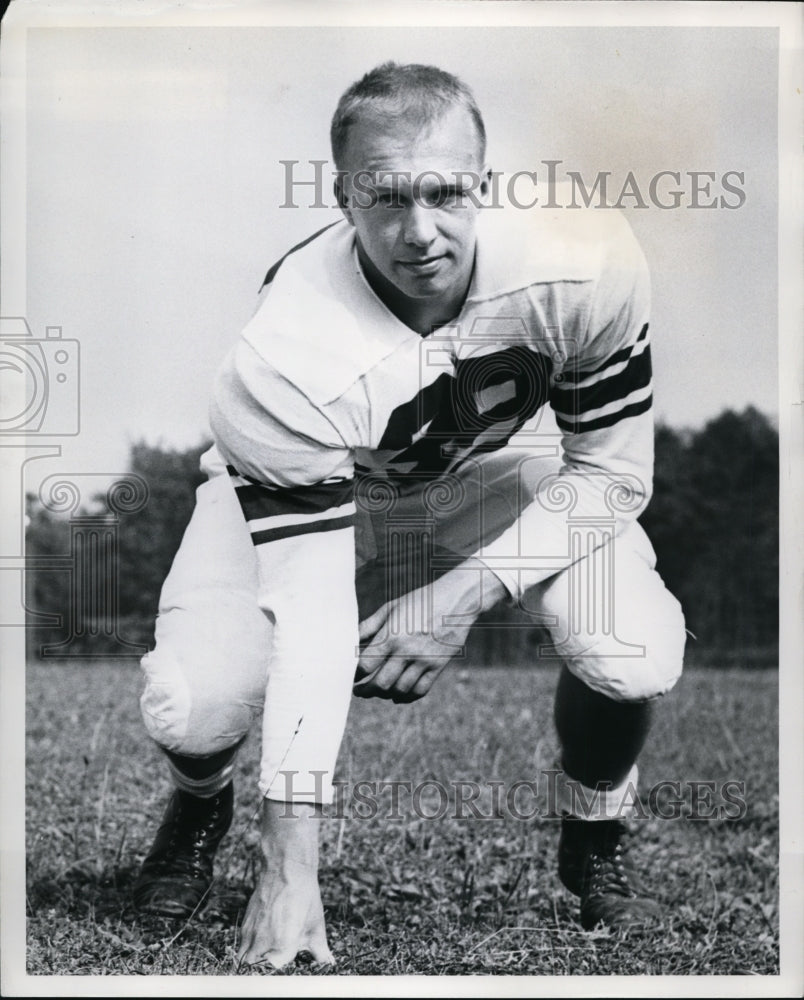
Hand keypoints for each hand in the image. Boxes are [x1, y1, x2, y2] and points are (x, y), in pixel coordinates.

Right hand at [236, 799, 333, 970]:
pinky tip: (261, 945)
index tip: (284, 972)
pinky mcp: (245, 924)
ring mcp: (250, 934)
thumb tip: (329, 963)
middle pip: (252, 972)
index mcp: (282, 948)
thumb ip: (320, 951)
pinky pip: (242, 946)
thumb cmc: (304, 896)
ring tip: (266, 960)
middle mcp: (262, 944)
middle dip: (261, 973)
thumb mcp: (316, 925)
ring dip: (252, 964)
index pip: (271, 978)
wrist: (286, 868)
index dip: (277, 978)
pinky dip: (248, 950)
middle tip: (273, 968)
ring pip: (243, 961)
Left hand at [354, 557, 505, 702]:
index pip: (366, 665)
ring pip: (400, 690)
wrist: (456, 600)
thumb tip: (350, 641)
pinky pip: (420, 691)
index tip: (352, 677)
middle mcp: (407, 650)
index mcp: (392, 634)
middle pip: (382, 684)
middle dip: (367, 691)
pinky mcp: (438, 666)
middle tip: (361, 691)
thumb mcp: (392, 607)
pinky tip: (398, 694)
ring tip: (378, 691)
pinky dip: (406, 697)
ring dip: (386, 694)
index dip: (355, 675)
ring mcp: (425, 660)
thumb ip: (369, 626)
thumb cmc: (420, 601)